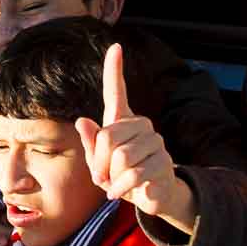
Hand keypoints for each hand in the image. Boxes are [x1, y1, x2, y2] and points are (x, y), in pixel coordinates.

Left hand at [73, 42, 193, 227]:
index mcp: (123, 122)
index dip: (114, 70)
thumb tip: (82, 121)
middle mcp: (143, 125)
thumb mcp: (99, 164)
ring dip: (112, 178)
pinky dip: (122, 188)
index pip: (117, 92)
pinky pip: (135, 175)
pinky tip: (124, 193)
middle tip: (101, 177)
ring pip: (122, 158)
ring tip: (115, 185)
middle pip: (108, 137)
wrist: (152, 198)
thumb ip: (90, 146)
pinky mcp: (164, 164)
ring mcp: (156, 143)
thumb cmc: (121, 177)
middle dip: (98, 163)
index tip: (115, 47)